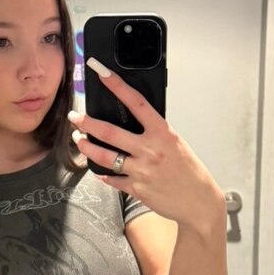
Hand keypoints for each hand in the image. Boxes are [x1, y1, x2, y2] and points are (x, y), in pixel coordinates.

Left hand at [69, 59, 224, 227]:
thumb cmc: (189, 171)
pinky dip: (103, 173)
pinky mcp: (136, 188)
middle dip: (86, 123)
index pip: (136, 102)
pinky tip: (98, 169)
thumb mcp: (176, 144)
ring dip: (86, 147)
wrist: (199, 202)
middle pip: (109, 132)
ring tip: (78, 140)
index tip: (101, 72)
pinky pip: (112, 179)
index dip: (117, 85)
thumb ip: (154, 133)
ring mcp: (142, 170)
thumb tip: (131, 121)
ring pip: (104, 156)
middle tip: (74, 117)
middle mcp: (151, 150)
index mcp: (163, 133)